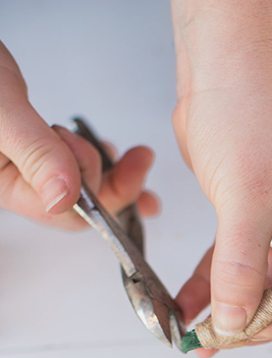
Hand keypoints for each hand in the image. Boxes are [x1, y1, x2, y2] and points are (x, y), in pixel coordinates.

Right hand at [0, 42, 158, 228]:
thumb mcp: (2, 111)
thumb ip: (34, 151)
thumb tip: (64, 197)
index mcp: (7, 187)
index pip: (66, 215)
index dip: (105, 199)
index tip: (132, 171)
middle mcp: (19, 182)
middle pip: (80, 206)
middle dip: (116, 187)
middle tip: (140, 158)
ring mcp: (28, 166)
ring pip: (81, 187)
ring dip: (112, 176)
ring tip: (133, 156)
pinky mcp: (36, 148)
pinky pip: (74, 166)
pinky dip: (96, 159)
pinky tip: (110, 151)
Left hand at [171, 4, 271, 356]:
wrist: (219, 65)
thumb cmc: (251, 112)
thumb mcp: (248, 198)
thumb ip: (241, 267)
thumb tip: (234, 324)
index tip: (258, 331)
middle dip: (258, 316)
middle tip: (223, 339)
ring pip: (264, 279)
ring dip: (232, 305)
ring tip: (201, 333)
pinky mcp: (257, 215)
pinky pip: (239, 260)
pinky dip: (216, 282)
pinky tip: (190, 306)